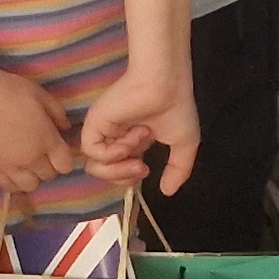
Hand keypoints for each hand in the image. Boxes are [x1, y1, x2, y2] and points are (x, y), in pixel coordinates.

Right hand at [0, 60, 76, 203]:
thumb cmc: (8, 90)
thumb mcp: (38, 94)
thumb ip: (56, 112)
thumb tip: (65, 127)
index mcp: (47, 140)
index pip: (65, 165)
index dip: (63, 160)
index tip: (57, 152)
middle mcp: (32, 158)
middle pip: (48, 175)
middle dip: (47, 167)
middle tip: (39, 154)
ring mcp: (10, 166)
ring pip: (29, 186)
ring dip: (31, 177)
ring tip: (24, 165)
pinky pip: (6, 186)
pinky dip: (12, 182)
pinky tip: (9, 171)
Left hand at [81, 65, 200, 201]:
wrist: (166, 85)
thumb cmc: (176, 108)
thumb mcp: (184, 145)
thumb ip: (178, 170)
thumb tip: (167, 192)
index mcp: (132, 140)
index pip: (118, 170)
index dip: (129, 177)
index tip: (146, 169)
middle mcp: (115, 136)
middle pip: (105, 173)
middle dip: (124, 178)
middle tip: (142, 168)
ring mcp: (103, 130)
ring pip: (95, 167)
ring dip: (119, 168)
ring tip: (137, 157)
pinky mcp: (94, 123)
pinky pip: (94, 152)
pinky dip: (113, 153)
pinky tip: (129, 139)